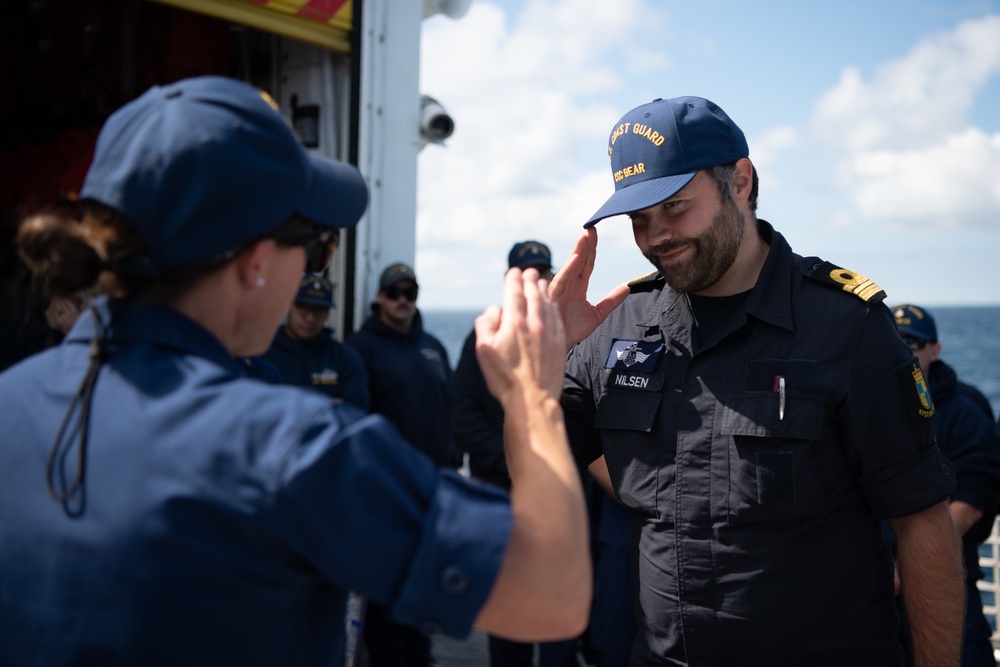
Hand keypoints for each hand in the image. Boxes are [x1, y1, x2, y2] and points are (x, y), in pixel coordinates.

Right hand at [475, 268, 565, 405]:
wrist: (532, 399)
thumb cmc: (504, 377)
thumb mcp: (484, 350)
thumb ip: (486, 324)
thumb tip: (494, 309)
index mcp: (514, 323)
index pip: (514, 293)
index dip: (513, 280)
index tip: (513, 272)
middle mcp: (534, 323)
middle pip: (533, 294)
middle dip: (530, 280)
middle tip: (529, 271)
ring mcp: (549, 332)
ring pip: (547, 303)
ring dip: (543, 290)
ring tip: (541, 282)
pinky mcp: (559, 342)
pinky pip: (557, 317)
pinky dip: (553, 305)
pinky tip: (551, 304)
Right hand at [548, 228, 628, 347]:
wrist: (559, 345)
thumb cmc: (573, 329)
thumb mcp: (597, 314)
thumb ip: (611, 301)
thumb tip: (628, 287)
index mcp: (578, 285)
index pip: (587, 263)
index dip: (592, 248)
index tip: (596, 232)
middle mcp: (568, 284)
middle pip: (579, 260)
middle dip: (585, 244)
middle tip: (592, 227)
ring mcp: (560, 288)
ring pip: (571, 266)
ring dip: (578, 251)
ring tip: (585, 236)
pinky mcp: (554, 297)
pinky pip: (561, 281)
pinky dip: (568, 269)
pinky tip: (575, 259)